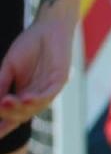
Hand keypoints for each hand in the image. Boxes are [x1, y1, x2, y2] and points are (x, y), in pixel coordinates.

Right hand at [0, 17, 73, 137]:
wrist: (48, 28)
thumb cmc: (29, 46)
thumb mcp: (9, 67)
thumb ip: (1, 84)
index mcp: (25, 94)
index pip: (13, 114)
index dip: (3, 126)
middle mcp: (38, 95)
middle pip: (22, 113)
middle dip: (8, 113)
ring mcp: (50, 89)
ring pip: (35, 106)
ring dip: (19, 107)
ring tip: (6, 103)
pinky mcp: (60, 80)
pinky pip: (48, 94)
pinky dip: (36, 98)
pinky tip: (24, 98)